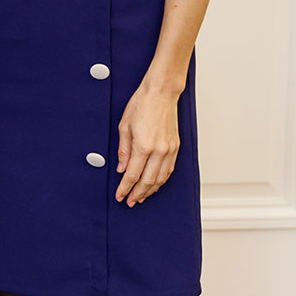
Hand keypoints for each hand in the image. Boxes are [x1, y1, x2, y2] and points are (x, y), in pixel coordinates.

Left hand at [116, 82, 180, 205]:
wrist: (161, 93)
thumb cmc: (141, 105)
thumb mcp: (124, 126)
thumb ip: (123, 150)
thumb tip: (121, 168)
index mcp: (143, 146)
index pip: (132, 175)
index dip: (125, 188)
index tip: (120, 196)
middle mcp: (158, 151)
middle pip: (147, 181)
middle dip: (137, 194)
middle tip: (130, 201)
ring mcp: (169, 150)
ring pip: (160, 179)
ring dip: (150, 190)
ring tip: (141, 197)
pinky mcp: (175, 147)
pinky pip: (169, 170)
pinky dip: (161, 181)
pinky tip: (155, 185)